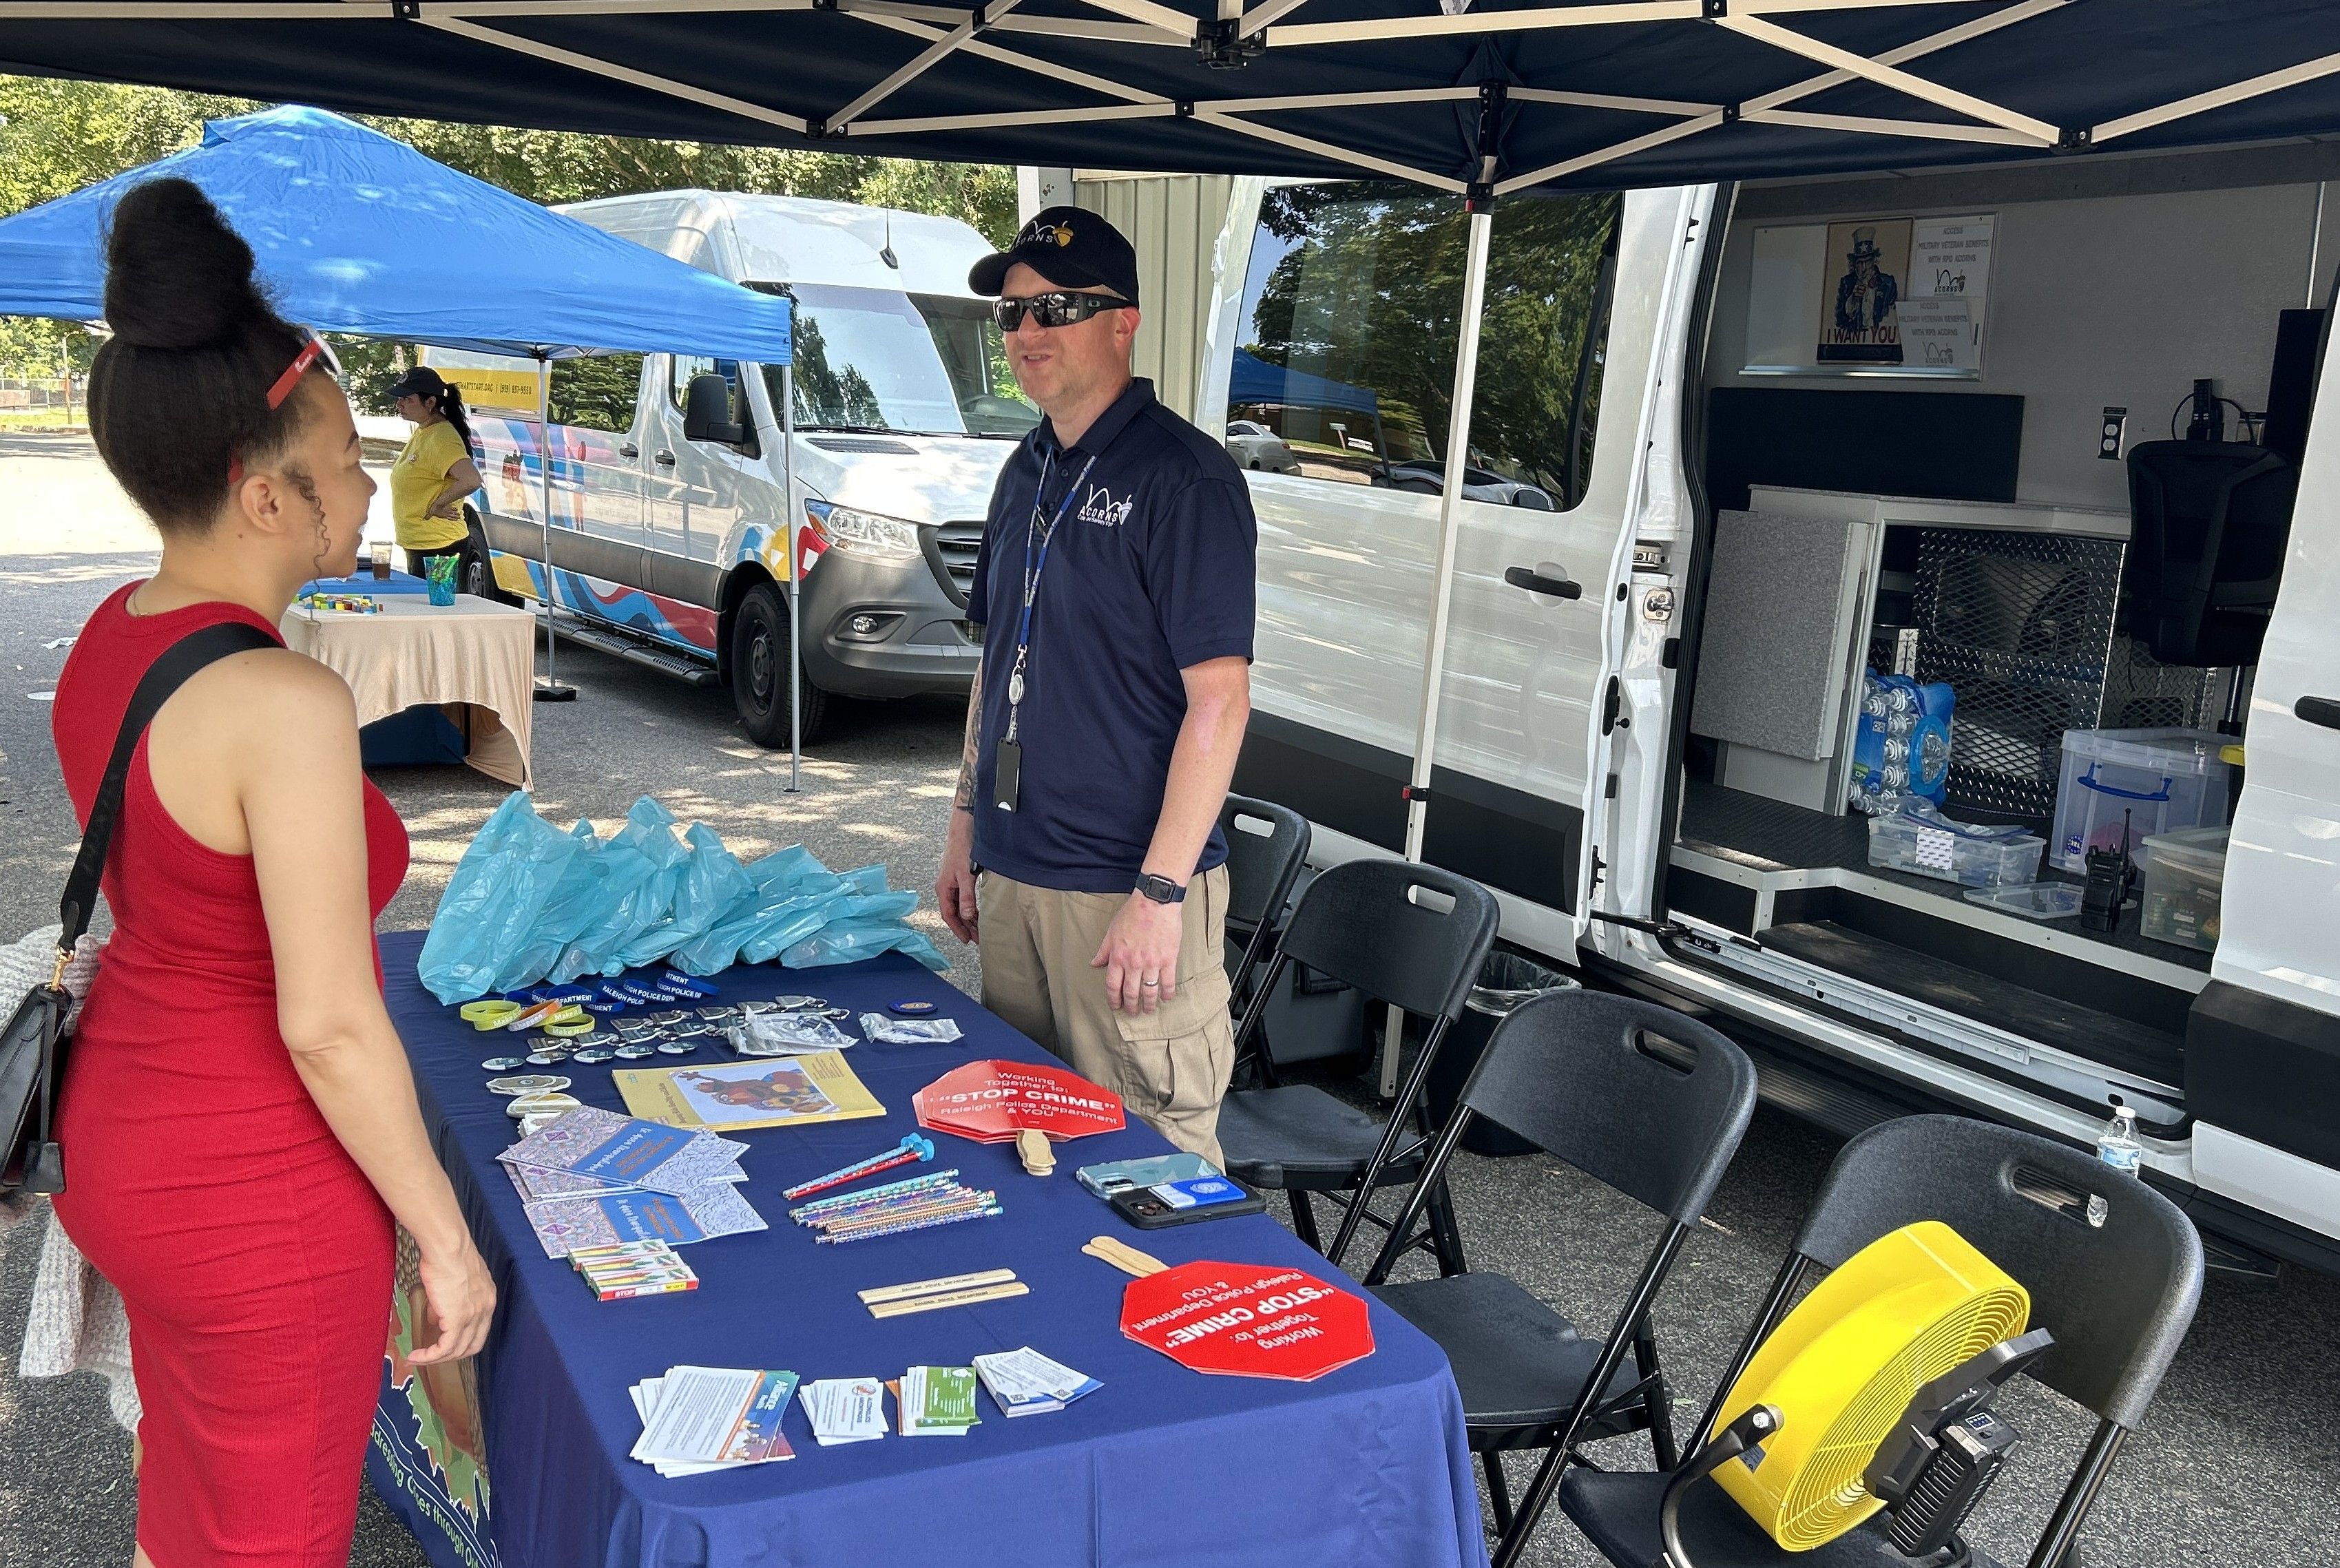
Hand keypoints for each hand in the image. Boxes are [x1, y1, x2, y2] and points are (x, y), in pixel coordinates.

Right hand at [407, 1240, 495, 1365]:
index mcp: (487, 1297)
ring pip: (457, 1350)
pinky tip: (415, 1356)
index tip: (444, 1342)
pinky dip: (429, 1356)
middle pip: (472, 1345)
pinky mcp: (458, 1320)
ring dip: (437, 1358)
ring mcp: (474, 1316)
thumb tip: (436, 1317)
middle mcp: (485, 1309)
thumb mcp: (454, 1280)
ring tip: (418, 1357)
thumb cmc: (447, 1254)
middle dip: (452, 1355)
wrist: (447, 1247)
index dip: (462, 1340)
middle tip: (432, 1355)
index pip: (479, 1330)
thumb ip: (450, 1300)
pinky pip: (444, 1348)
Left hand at [428, 501, 460, 519]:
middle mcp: (447, 513)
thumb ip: (428, 516)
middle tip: (460, 517)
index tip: (457, 520)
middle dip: (456, 516)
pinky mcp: (448, 505)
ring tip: (459, 514)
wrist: (438, 502)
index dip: (453, 519)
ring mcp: (448, 509)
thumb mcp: (431, 513)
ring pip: (454, 512)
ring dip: (456, 513)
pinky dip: (455, 508)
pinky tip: (456, 508)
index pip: (450, 518)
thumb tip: (424, 519)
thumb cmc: (434, 508)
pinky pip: (452, 507)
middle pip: (453, 515)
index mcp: (444, 515)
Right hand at [937, 813, 979, 943]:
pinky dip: (970, 908)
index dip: (958, 929)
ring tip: (979, 929)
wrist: (962, 830)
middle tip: (977, 939)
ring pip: (959, 907)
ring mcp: (951, 884)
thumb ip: (967, 896)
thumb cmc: (962, 849)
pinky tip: (978, 913)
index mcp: (943, 889)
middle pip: (954, 913)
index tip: (967, 940)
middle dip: (965, 927)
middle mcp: (945, 888)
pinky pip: (963, 899)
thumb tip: (967, 915)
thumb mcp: (965, 875)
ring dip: (968, 919)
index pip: (948, 915)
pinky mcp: (958, 879)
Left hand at [1092, 891, 1183, 1013]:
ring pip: (1148, 991)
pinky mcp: (1168, 959)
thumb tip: (1094, 963)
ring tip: (1148, 1010)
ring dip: (1148, 1004)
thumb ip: (1103, 950)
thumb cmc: (1132, 913)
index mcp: (1118, 957)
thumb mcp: (1111, 931)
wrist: (1155, 902)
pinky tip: (1166, 998)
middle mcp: (1133, 963)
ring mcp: (1152, 963)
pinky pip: (1167, 982)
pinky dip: (1167, 993)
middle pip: (1130, 992)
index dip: (1113, 999)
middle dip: (1130, 1006)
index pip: (1113, 986)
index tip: (1116, 1006)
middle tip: (1132, 1012)